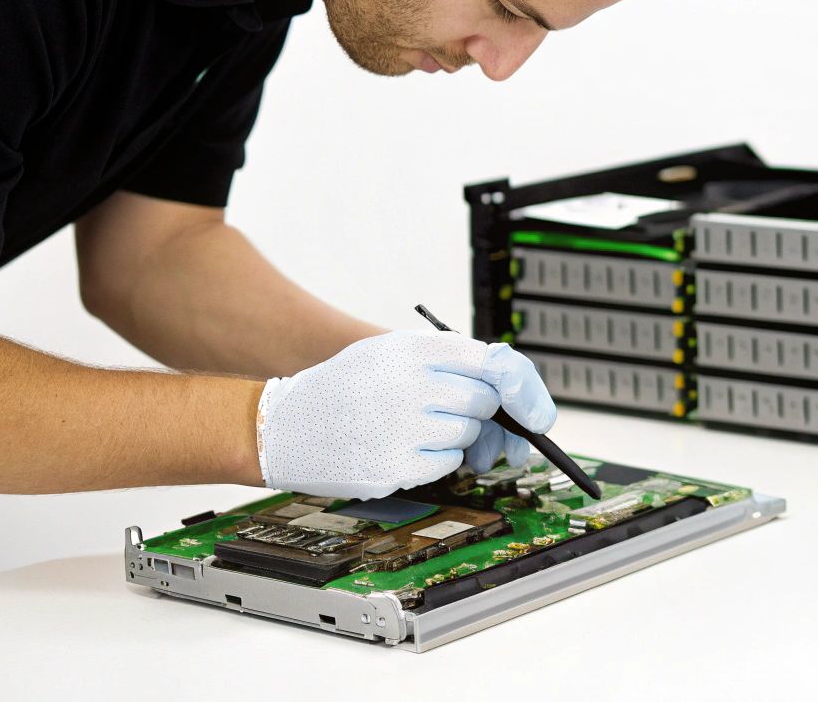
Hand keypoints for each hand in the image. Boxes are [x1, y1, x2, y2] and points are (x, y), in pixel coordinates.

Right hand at [254, 330, 555, 498]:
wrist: (283, 427)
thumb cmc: (344, 389)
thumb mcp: (389, 352)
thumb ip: (447, 358)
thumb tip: (510, 380)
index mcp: (411, 349)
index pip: (492, 362)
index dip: (521, 386)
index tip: (534, 409)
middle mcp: (409, 385)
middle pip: (484, 402)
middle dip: (477, 411)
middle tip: (447, 411)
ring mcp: (402, 428)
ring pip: (468, 435)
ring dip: (453, 435)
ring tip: (409, 426)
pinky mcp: (396, 468)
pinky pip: (448, 464)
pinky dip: (436, 460)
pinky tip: (401, 447)